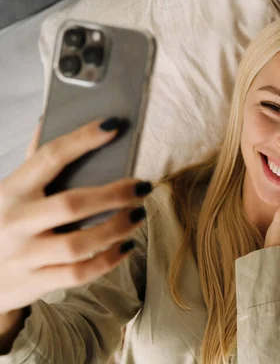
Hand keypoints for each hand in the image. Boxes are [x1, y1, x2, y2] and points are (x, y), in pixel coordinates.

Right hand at [0, 117, 152, 315]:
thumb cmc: (6, 224)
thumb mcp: (11, 193)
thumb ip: (34, 163)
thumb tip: (49, 119)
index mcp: (10, 191)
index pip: (49, 157)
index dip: (82, 139)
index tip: (113, 126)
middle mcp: (15, 222)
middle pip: (71, 204)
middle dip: (114, 194)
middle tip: (142, 186)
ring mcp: (24, 256)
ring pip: (79, 243)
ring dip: (117, 228)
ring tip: (138, 214)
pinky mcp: (35, 282)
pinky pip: (79, 273)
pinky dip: (108, 260)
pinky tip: (126, 245)